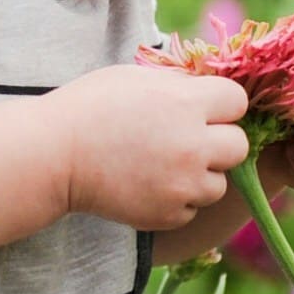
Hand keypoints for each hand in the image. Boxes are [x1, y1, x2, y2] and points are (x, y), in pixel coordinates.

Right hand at [45, 64, 250, 230]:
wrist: (54, 155)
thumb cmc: (90, 107)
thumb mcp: (137, 78)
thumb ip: (179, 85)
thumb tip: (208, 91)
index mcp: (187, 103)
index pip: (238, 101)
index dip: (220, 104)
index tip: (200, 109)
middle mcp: (193, 145)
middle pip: (239, 146)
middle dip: (218, 141)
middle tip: (187, 140)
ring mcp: (183, 184)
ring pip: (219, 183)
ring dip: (200, 176)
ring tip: (165, 166)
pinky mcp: (169, 214)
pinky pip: (192, 209)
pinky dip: (177, 201)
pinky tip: (149, 185)